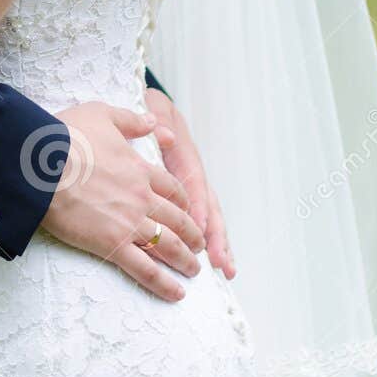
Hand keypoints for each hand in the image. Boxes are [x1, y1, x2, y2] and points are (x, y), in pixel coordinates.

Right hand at [40, 101, 204, 301]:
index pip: (173, 189)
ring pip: (168, 246)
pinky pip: (145, 269)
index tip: (188, 211)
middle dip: (193, 235)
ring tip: (194, 271)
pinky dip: (164, 284)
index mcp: (140, 169)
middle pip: (178, 220)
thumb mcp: (101, 114)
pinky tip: (176, 293)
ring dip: (186, 260)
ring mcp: (129, 223)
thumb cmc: (65, 136)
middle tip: (199, 246)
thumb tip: (153, 120)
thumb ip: (131, 120)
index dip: (185, 202)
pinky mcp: (112, 245)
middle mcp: (142, 197)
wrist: (41, 164)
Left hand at [145, 87, 234, 278]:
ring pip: (208, 217)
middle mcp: (192, 173)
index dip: (198, 203)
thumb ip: (158, 118)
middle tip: (220, 259)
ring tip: (226, 268)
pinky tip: (215, 263)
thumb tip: (164, 135)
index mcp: (184, 153)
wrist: (152, 108)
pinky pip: (197, 220)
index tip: (198, 224)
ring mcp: (191, 186)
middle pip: (208, 205)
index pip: (194, 181)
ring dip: (217, 242)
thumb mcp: (153, 107)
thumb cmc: (151, 110)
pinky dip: (207, 240)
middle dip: (215, 233)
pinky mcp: (184, 196)